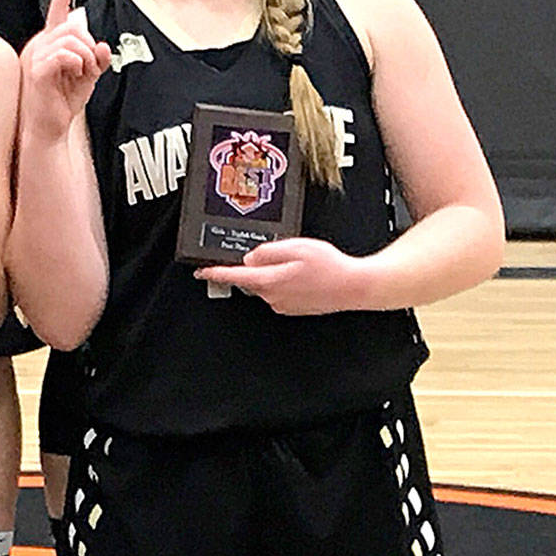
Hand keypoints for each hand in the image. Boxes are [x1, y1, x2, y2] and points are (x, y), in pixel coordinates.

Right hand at [18, 0, 110, 140]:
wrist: (46, 128)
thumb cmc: (60, 103)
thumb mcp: (87, 77)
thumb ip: (96, 58)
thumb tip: (102, 44)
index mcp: (48, 44)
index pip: (57, 11)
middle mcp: (39, 45)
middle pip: (73, 26)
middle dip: (90, 45)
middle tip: (90, 67)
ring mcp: (35, 56)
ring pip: (71, 38)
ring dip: (87, 56)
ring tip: (83, 73)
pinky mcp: (37, 69)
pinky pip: (65, 54)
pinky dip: (78, 63)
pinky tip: (75, 74)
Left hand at [196, 236, 361, 315]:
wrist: (355, 287)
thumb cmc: (330, 268)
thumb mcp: (295, 247)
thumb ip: (267, 252)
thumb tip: (250, 257)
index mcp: (269, 281)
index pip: (233, 276)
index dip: (214, 273)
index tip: (200, 271)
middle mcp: (272, 297)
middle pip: (251, 278)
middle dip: (258, 265)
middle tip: (282, 254)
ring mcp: (283, 304)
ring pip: (266, 284)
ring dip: (275, 272)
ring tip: (301, 264)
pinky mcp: (293, 308)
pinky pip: (280, 291)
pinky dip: (286, 281)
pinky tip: (305, 275)